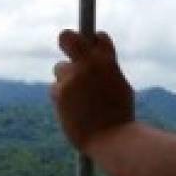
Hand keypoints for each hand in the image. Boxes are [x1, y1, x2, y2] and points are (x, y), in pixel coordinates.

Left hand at [50, 30, 135, 150]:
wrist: (113, 140)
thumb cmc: (120, 118)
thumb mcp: (120, 88)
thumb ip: (106, 72)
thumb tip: (95, 63)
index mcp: (108, 61)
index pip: (97, 36)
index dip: (92, 42)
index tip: (90, 49)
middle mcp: (89, 64)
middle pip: (67, 37)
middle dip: (67, 41)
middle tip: (67, 48)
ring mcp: (73, 77)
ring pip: (60, 69)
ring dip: (66, 80)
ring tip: (79, 101)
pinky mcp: (60, 92)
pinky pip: (55, 89)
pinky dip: (62, 99)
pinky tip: (73, 112)